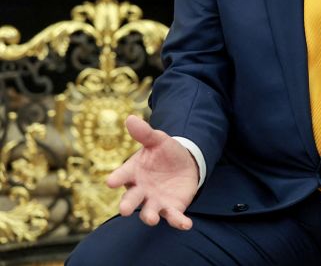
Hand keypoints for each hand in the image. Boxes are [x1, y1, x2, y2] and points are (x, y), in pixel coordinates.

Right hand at [106, 115, 198, 229]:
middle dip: (127, 204)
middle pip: (131, 199)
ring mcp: (155, 201)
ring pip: (149, 212)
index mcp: (133, 172)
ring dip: (150, 216)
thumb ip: (145, 133)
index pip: (122, 175)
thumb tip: (130, 118)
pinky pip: (174, 217)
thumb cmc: (165, 152)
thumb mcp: (158, 140)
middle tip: (124, 210)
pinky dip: (179, 222)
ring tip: (151, 219)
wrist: (185, 163)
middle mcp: (141, 190)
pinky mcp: (172, 208)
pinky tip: (186, 224)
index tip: (111, 181)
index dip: (117, 178)